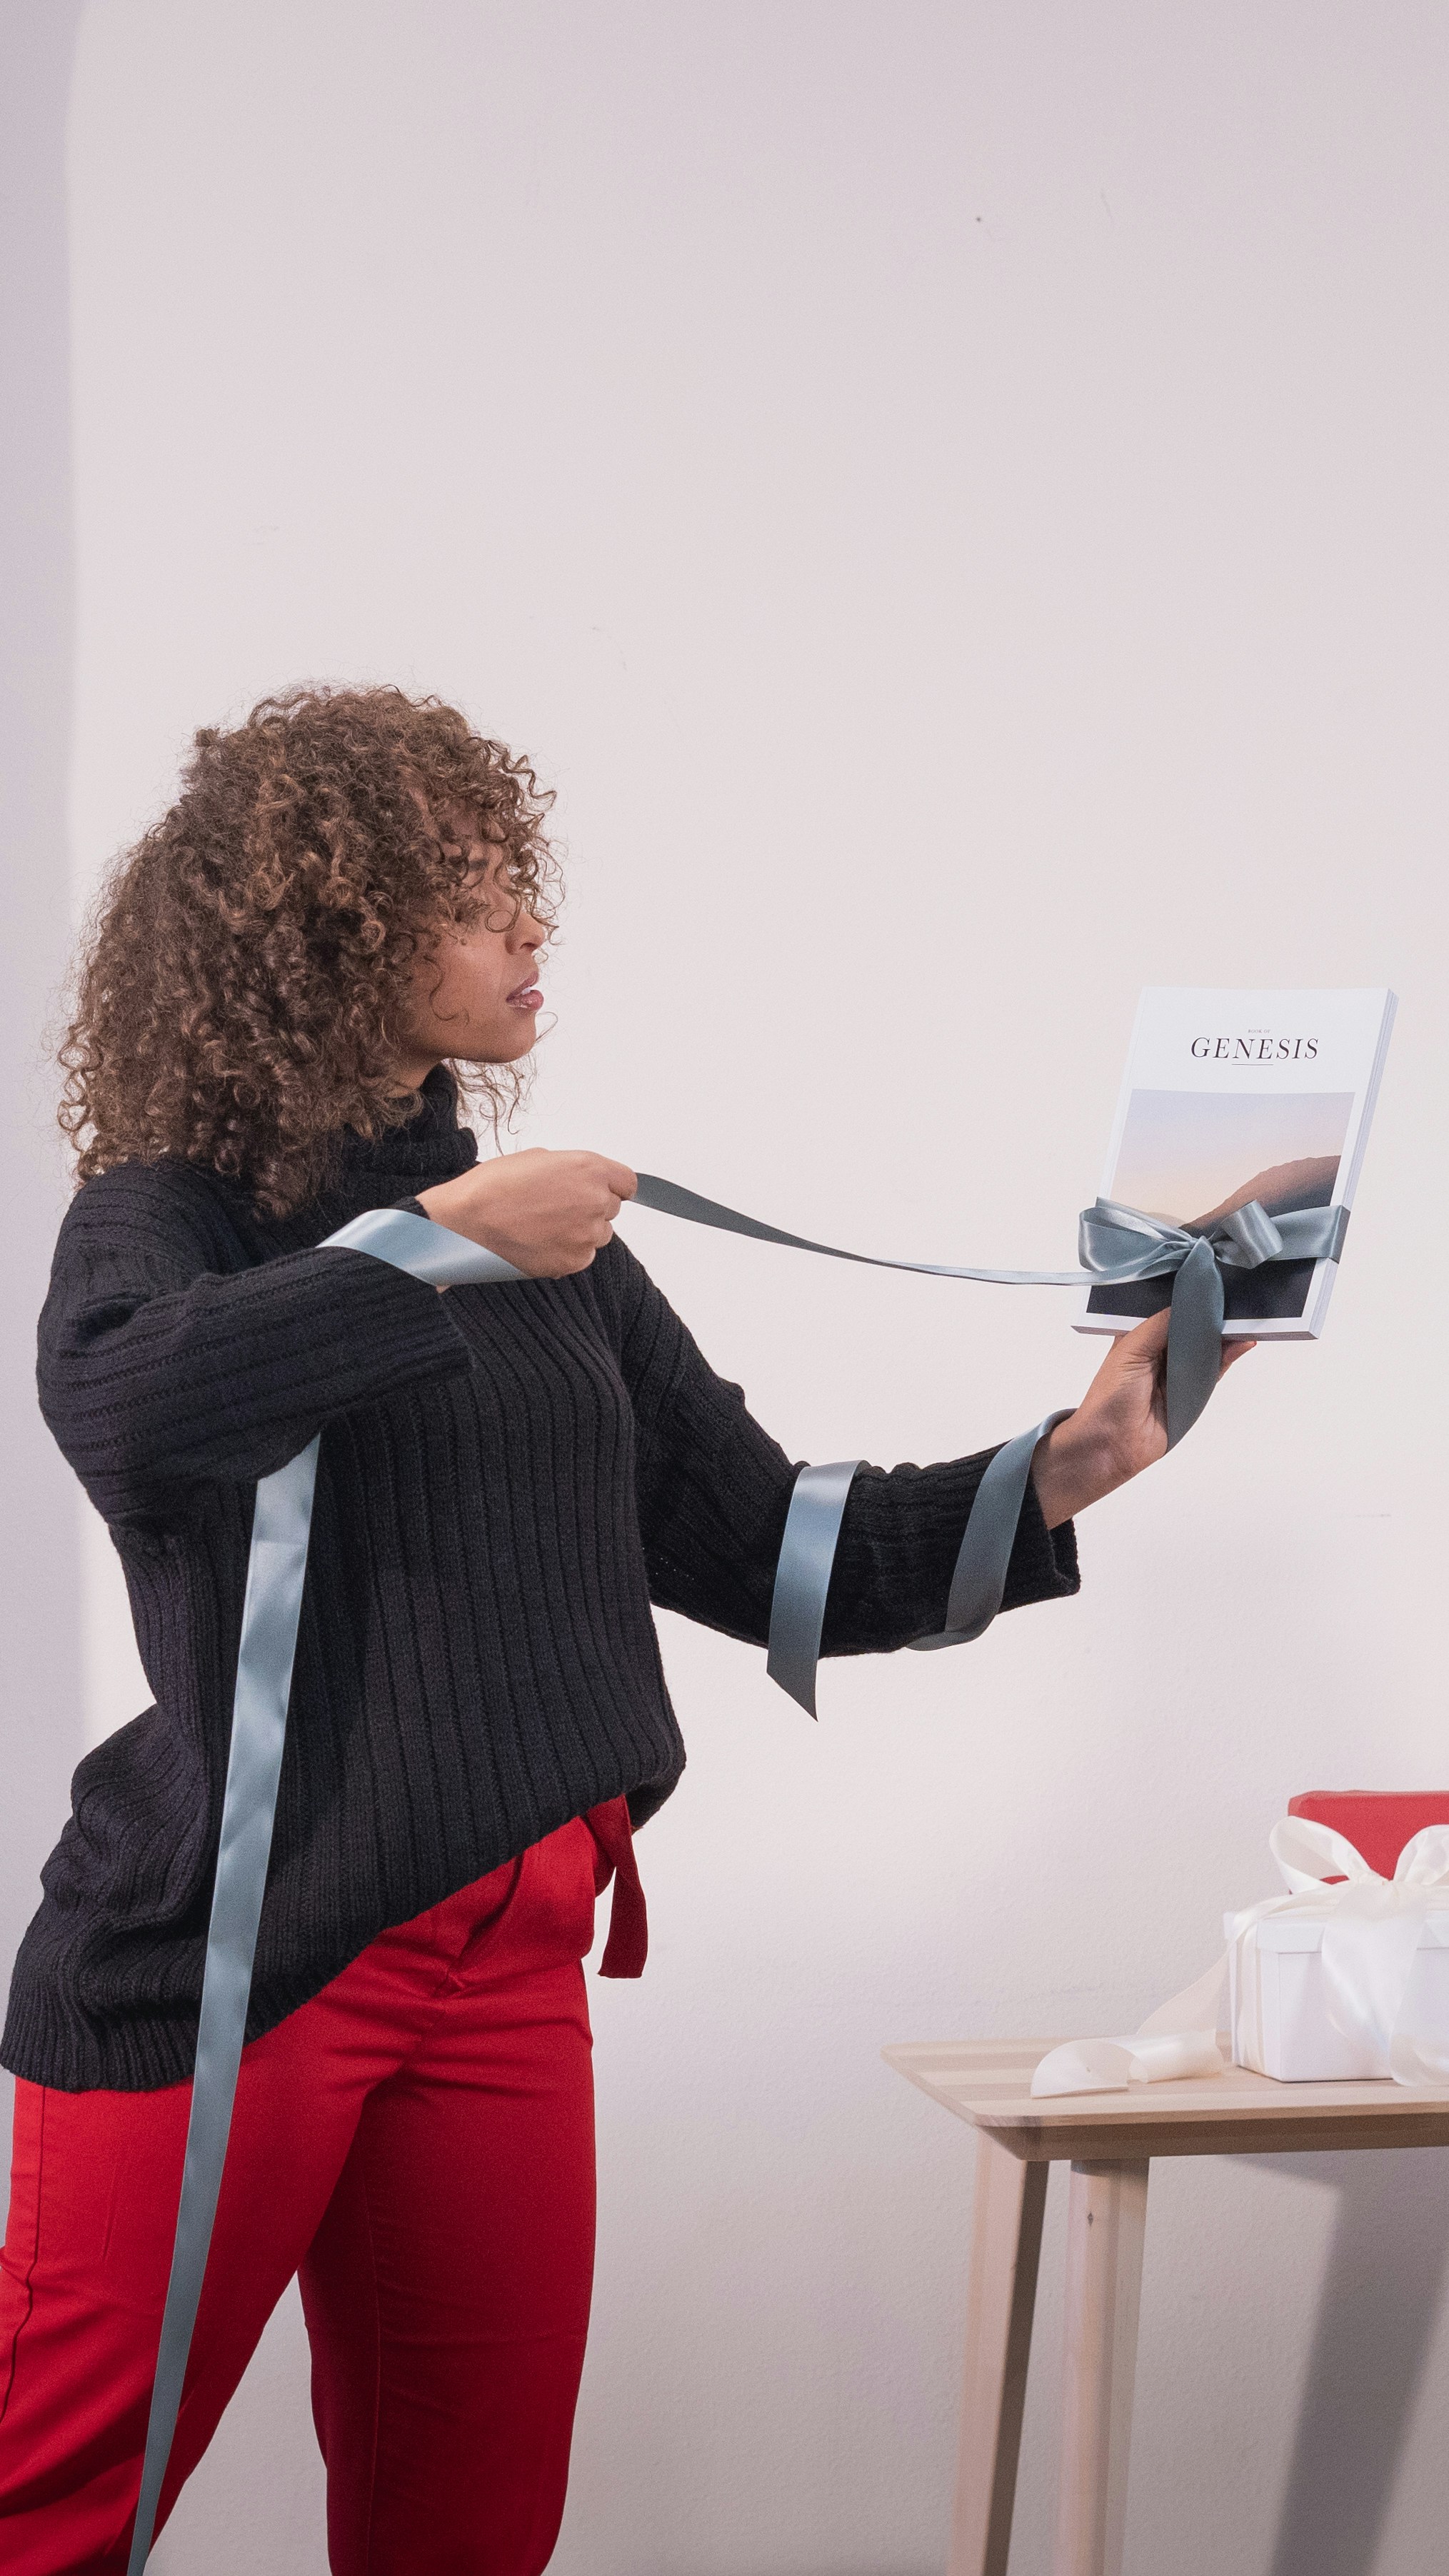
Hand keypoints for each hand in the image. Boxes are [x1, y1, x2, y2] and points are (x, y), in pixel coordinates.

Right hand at [417, 1149, 637, 1278]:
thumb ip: (571, 1169)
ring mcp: (586, 1234)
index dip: (612, 1186)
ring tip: (544, 1225)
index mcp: (589, 1168)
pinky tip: (540, 1242)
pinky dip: (568, 1250)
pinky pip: (583, 1255)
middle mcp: (595, 1201)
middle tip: (557, 1207)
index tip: (600, 1190)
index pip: (627, 1183)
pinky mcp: (574, 1261)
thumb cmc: (492, 1187)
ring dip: (580, 1230)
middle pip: (612, 1208)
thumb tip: (582, 1180)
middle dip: (591, 1206)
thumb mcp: (537, 1158)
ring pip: (599, 1234)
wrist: (465, 1223)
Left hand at [1030, 1309, 1254, 1527]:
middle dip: (1211, 1314)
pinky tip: (1243, 1342)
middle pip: (1192, 1328)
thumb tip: (1194, 1303)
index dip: (1188, 1298)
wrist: (1111, 1443)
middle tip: (1235, 1295)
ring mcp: (1178, 1373)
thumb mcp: (1132, 1349)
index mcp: (1140, 1336)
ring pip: (1207, 1347)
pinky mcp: (1192, 1394)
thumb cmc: (1110, 1394)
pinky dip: (1228, 1357)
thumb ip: (1162, 1324)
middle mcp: (1160, 1351)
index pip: (1170, 1311)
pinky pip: (1214, 1371)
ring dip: (1225, 1335)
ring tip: (1245, 1316)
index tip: (1210, 1281)